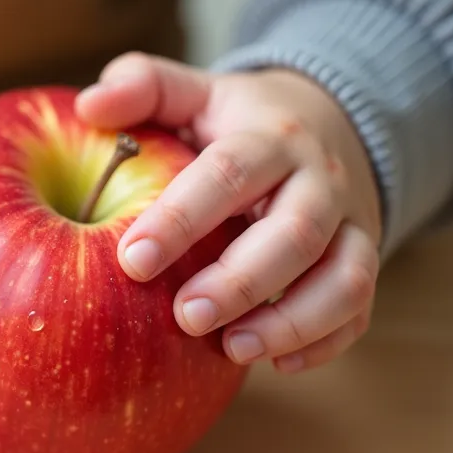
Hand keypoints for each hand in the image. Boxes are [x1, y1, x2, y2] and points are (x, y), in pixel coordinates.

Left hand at [76, 52, 383, 373]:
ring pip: (345, 277)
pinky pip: (359, 309)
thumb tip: (89, 107)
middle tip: (185, 316)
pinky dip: (324, 342)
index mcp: (269, 137)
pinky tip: (274, 365)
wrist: (333, 121)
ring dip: (293, 321)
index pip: (230, 173)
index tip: (133, 259)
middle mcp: (319, 181)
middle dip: (240, 281)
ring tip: (233, 350)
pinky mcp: (363, 261)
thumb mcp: (195, 92)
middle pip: (295, 234)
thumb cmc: (237, 121)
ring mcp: (351, 224)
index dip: (182, 217)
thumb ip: (143, 87)